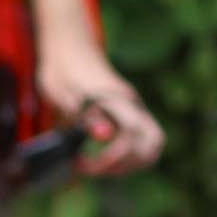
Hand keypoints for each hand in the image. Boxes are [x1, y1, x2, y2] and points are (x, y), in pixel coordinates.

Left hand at [36, 41, 163, 175]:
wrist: (68, 49)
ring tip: (98, 166)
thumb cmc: (62, 70)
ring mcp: (133, 110)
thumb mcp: (64, 93)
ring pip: (150, 146)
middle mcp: (132, 105)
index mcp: (119, 100)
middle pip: (153, 144)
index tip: (82, 164)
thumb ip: (84, 114)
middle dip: (126, 165)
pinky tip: (101, 158)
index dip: (111, 159)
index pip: (132, 137)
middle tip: (96, 168)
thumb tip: (104, 136)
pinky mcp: (128, 115)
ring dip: (127, 164)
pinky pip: (139, 142)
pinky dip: (125, 157)